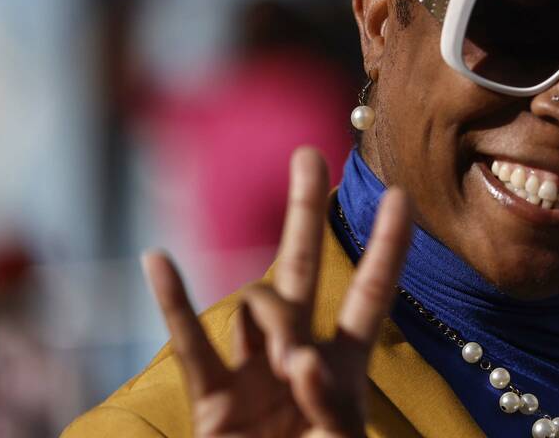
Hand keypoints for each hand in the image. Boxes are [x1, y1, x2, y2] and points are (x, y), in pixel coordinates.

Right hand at [142, 147, 412, 437]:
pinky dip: (174, 305)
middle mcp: (299, 354)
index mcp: (346, 365)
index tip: (401, 195)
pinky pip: (192, 345)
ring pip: (257, 305)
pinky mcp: (212, 400)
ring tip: (287, 367)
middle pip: (305, 267)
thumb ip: (332, 404)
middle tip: (309, 154)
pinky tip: (157, 260)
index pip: (373, 293)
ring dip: (271, 320)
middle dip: (306, 211)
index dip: (389, 246)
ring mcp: (252, 371)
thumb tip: (300, 358)